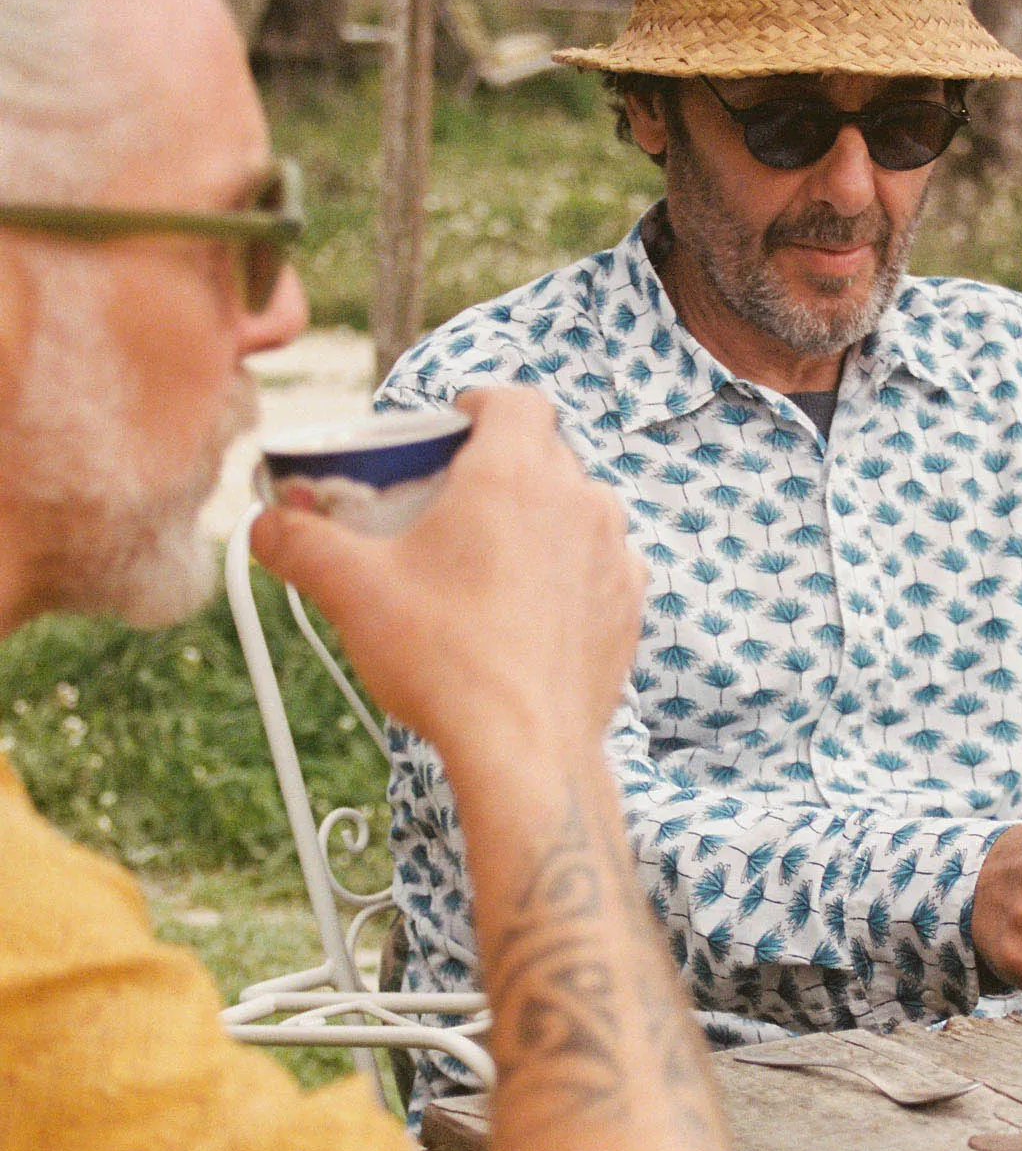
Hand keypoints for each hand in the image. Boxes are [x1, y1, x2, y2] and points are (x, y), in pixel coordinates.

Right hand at [251, 388, 645, 771]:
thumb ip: (299, 543)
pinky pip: (599, 567)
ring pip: (577, 511)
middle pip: (544, 455)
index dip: (480, 406)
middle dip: (498, 468)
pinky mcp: (628, 608)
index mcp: (515, 473)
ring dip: (539, 521)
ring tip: (488, 563)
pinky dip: (568, 574)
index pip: (515, 399)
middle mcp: (579, 502)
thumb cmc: (445, 660)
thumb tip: (264, 526)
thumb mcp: (351, 591)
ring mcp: (614, 556)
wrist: (524, 751)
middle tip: (450, 505)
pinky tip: (527, 611)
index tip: (451, 428)